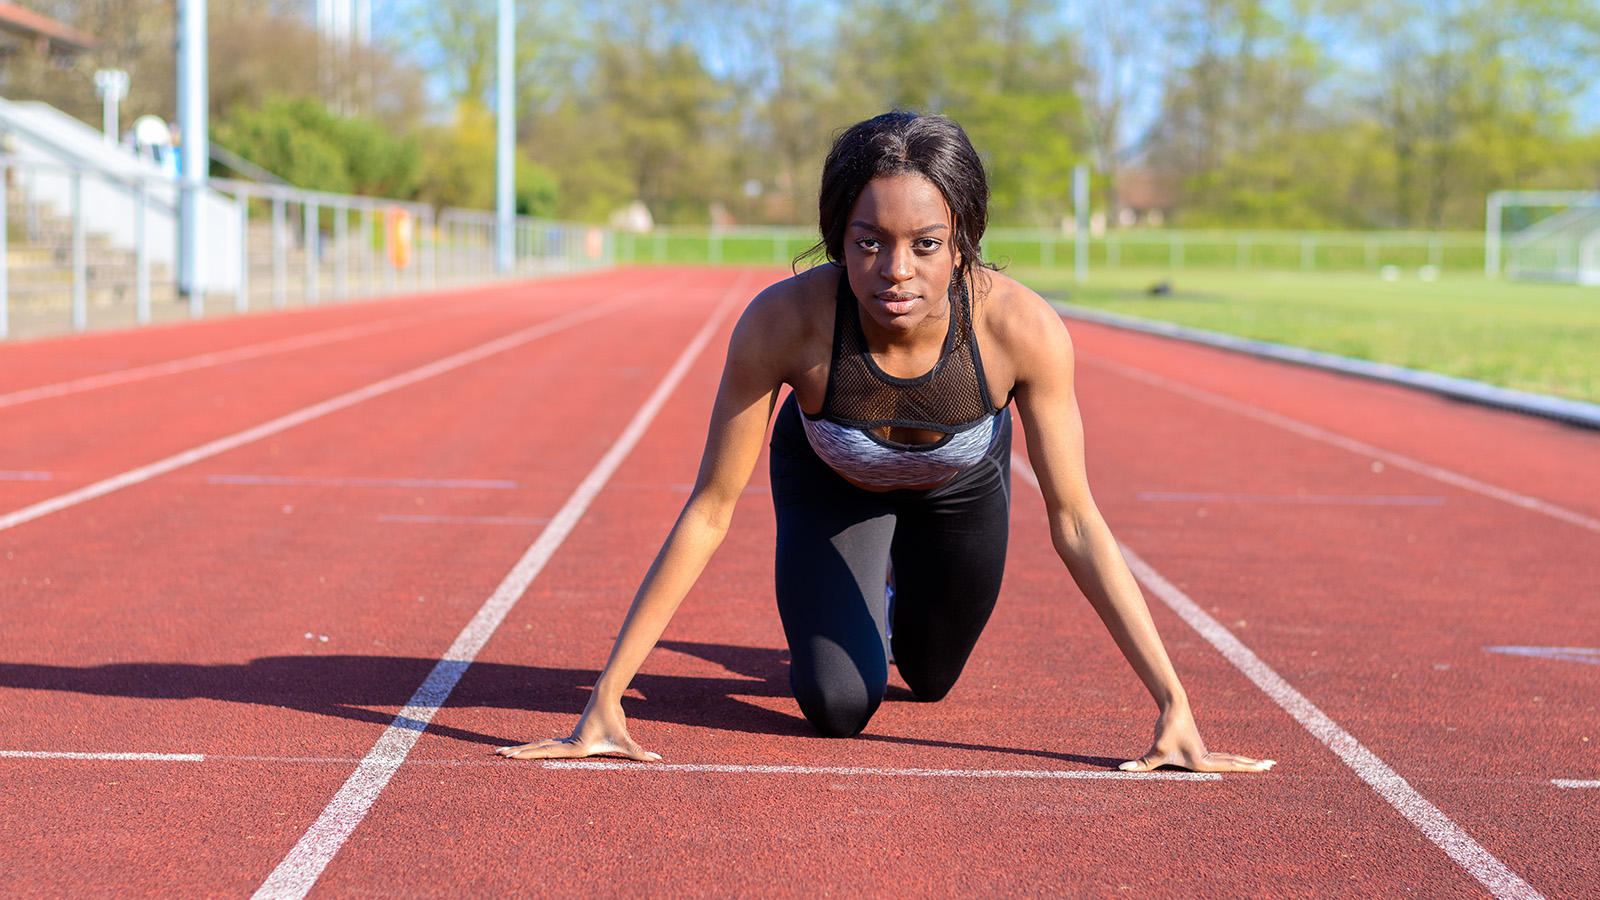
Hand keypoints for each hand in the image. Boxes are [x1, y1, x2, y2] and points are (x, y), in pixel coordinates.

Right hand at [495, 698, 660, 761]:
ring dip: (521, 750)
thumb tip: (658, 759)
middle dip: (516, 753)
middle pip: (536, 748)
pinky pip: (546, 744)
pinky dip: (533, 748)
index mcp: (573, 746)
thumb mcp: (627, 740)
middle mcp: (565, 742)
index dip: (527, 755)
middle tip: (496, 756)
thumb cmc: (615, 720)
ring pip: (538, 745)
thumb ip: (641, 752)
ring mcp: (564, 739)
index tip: (510, 756)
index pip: (546, 753)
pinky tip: (523, 753)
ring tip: (501, 753)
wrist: (606, 698)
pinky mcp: (568, 738)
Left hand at [1118, 702, 1274, 772]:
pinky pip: (1223, 755)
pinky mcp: (1200, 747)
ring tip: (1264, 764)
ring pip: (1231, 758)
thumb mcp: (1155, 750)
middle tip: (1273, 765)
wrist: (1173, 706)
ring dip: (1247, 762)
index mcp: (1204, 761)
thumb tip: (1121, 770)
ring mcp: (1206, 751)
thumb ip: (1141, 764)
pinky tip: (1239, 761)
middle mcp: (1209, 756)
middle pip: (1236, 762)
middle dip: (1254, 765)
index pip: (1232, 766)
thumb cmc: (1166, 729)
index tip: (1266, 767)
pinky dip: (1235, 759)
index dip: (1249, 768)